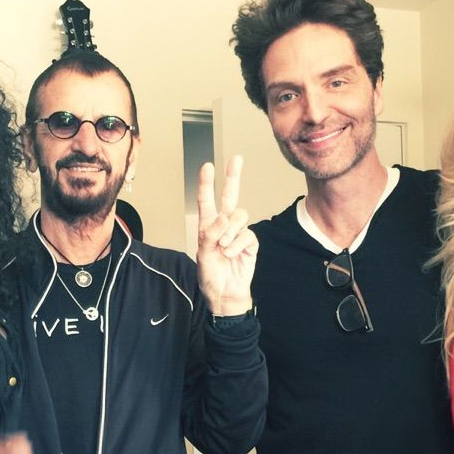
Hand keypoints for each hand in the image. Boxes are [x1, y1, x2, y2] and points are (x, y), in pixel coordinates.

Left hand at [197, 156, 257, 315]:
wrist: (225, 294)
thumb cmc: (210, 275)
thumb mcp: (203, 255)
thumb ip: (210, 234)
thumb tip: (223, 217)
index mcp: (208, 226)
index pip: (207, 201)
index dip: (207, 183)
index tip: (208, 166)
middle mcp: (223, 226)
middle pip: (230, 196)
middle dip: (233, 177)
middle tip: (236, 159)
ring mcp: (238, 233)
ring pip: (239, 216)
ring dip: (229, 232)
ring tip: (223, 248)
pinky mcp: (250, 243)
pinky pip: (247, 234)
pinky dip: (237, 245)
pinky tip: (232, 255)